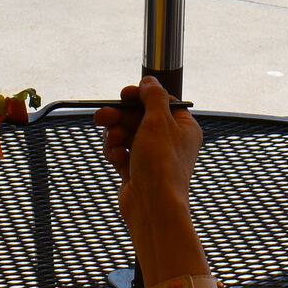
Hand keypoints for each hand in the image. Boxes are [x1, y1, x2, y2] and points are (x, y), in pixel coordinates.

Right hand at [95, 77, 206, 277]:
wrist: (153, 206)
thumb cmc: (162, 164)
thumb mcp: (158, 120)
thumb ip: (153, 96)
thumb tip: (149, 81)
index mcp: (183, 128)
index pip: (161, 103)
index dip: (142, 96)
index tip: (126, 94)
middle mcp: (170, 142)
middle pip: (139, 117)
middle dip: (120, 116)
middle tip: (103, 115)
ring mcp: (152, 158)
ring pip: (127, 134)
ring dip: (116, 134)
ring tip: (112, 140)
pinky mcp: (136, 171)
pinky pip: (121, 153)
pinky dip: (115, 152)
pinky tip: (115, 157)